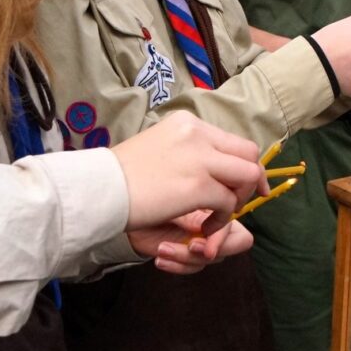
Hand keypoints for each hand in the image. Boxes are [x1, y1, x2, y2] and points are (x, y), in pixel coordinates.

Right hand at [110, 111, 265, 231]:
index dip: (246, 164)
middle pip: (248, 154)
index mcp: (188, 124)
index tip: (247, 184)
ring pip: (246, 176)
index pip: (233, 140)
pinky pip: (228, 203)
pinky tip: (204, 227)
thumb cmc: (121, 175)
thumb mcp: (159, 149)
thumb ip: (187, 152)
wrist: (99, 189)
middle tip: (243, 202)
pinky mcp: (197, 185)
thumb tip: (213, 167)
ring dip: (239, 200)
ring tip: (219, 215)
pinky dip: (222, 219)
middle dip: (252, 180)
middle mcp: (197, 134)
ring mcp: (199, 158)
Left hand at [128, 210, 253, 272]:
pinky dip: (175, 264)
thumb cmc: (152, 193)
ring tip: (163, 248)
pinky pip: (189, 267)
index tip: (202, 235)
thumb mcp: (178, 200)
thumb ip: (198, 214)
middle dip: (210, 250)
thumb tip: (209, 229)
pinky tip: (160, 257)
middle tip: (191, 245)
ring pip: (206, 260)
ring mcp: (200, 241)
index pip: (239, 233)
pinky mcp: (184, 254)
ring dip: (185, 257)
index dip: (224, 238)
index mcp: (219, 207)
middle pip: (231, 250)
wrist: (129, 206)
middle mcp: (214, 225)